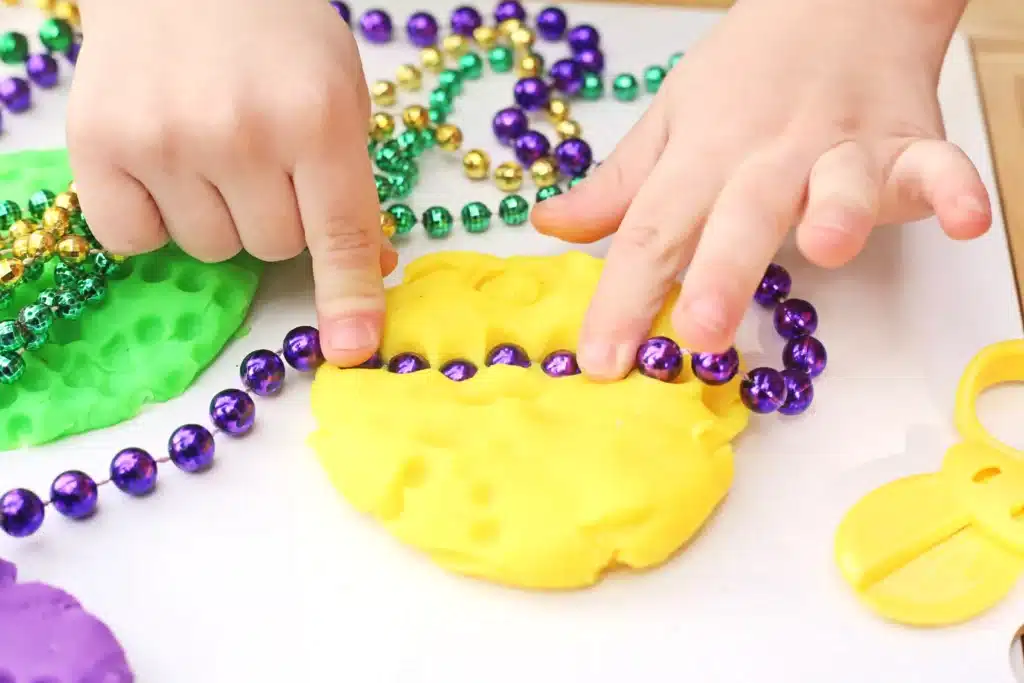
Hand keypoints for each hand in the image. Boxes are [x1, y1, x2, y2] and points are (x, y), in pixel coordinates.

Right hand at [67, 0, 396, 365]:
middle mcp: (240, 134)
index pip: (340, 234)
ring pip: (209, 250)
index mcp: (316, 119)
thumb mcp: (340, 92)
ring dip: (217, 216)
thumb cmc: (275, 31)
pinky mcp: (98, 146)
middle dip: (277, 218)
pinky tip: (162, 162)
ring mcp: (164, 142)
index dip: (349, 297)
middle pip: (271, 250)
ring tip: (210, 148)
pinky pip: (135, 239)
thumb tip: (373, 267)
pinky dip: (152, 217)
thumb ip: (353, 182)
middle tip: (262, 157)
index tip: (352, 346)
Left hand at [533, 0, 989, 379]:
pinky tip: (965, 217)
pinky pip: (935, 165)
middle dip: (721, 275)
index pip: (653, 232)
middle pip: (739, 217)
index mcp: (702, 157)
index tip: (600, 361)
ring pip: (839, 181)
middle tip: (699, 334)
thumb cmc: (746, 76)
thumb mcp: (670, 124)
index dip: (623, 298)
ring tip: (828, 248)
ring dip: (837, 212)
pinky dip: (953, 187)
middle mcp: (767, 156)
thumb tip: (551, 227)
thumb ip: (618, 188)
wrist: (834, 2)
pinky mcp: (906, 145)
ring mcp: (839, 148)